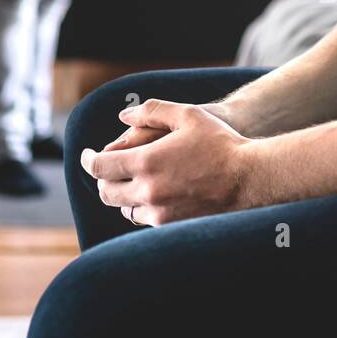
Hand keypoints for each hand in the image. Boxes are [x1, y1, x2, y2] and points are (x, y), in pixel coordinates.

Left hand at [81, 100, 259, 226]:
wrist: (250, 178)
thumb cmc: (221, 142)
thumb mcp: (188, 115)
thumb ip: (152, 110)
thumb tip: (123, 116)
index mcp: (146, 162)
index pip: (99, 166)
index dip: (87, 159)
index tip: (86, 154)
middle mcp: (147, 191)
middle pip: (106, 192)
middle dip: (102, 180)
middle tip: (106, 169)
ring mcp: (159, 213)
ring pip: (125, 208)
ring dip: (123, 195)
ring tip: (131, 183)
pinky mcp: (172, 226)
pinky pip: (145, 220)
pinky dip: (143, 208)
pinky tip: (153, 196)